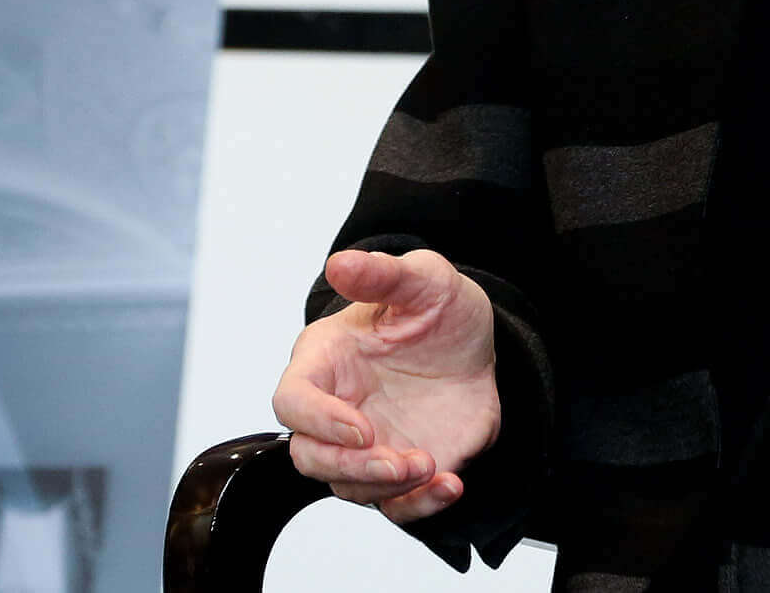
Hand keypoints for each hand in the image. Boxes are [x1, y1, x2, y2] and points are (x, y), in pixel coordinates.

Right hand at [273, 248, 501, 524]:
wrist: (476, 345)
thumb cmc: (437, 308)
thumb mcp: (425, 280)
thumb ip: (383, 273)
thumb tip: (340, 263)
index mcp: (325, 362)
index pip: (292, 401)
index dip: (318, 421)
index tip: (362, 428)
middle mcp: (336, 411)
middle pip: (311, 458)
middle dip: (352, 468)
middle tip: (403, 461)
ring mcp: (366, 445)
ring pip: (350, 486)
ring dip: (389, 488)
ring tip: (433, 467)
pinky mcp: (398, 469)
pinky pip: (395, 505)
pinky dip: (418, 505)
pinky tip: (450, 485)